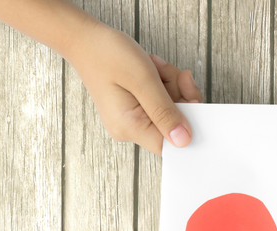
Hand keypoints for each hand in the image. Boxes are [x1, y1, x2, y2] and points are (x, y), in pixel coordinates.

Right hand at [67, 21, 202, 154]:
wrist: (85, 40)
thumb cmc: (107, 54)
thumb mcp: (143, 79)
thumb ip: (165, 112)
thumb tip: (184, 140)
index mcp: (129, 126)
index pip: (169, 144)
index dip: (188, 124)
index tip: (192, 99)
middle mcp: (129, 128)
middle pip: (173, 124)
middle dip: (180, 96)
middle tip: (173, 74)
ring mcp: (131, 119)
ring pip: (170, 109)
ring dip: (171, 85)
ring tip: (156, 66)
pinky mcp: (134, 109)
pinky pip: (160, 102)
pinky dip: (163, 84)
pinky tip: (153, 69)